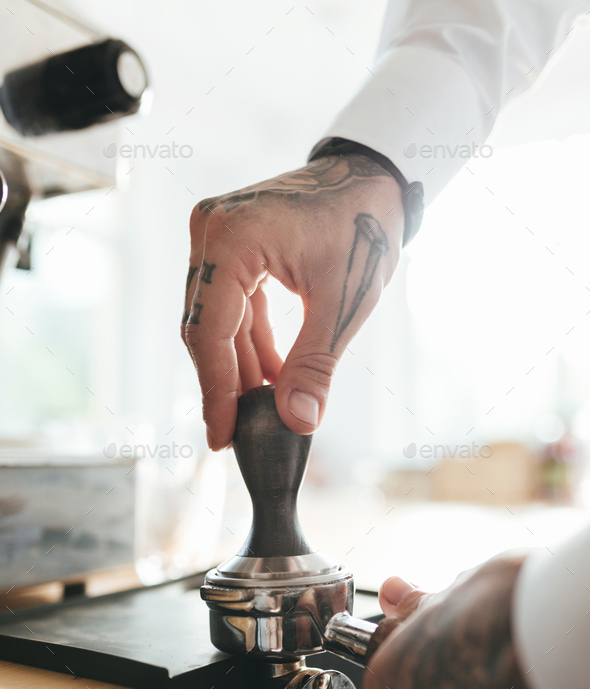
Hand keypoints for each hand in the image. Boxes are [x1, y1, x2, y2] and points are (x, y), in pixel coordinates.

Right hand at [182, 155, 403, 448]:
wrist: (372, 179)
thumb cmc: (365, 226)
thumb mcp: (344, 303)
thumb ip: (315, 365)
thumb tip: (297, 422)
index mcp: (232, 239)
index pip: (210, 332)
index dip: (215, 392)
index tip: (222, 436)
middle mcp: (212, 233)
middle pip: (206, 330)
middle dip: (227, 385)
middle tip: (240, 434)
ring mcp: (216, 237)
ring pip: (218, 323)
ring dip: (242, 368)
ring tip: (264, 411)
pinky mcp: (230, 246)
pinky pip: (232, 306)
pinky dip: (251, 343)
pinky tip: (271, 377)